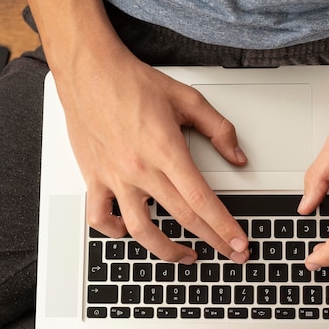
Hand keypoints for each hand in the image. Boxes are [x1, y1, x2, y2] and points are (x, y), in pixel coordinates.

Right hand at [55, 50, 249, 263]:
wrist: (90, 71)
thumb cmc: (133, 83)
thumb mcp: (187, 99)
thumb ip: (218, 129)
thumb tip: (238, 156)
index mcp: (166, 150)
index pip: (201, 199)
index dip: (224, 226)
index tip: (239, 243)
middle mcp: (140, 168)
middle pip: (182, 217)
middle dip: (212, 240)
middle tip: (229, 253)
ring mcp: (114, 176)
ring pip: (140, 229)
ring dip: (166, 250)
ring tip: (186, 257)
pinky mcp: (94, 177)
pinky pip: (99, 216)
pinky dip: (113, 231)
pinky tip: (128, 232)